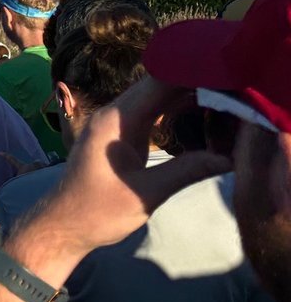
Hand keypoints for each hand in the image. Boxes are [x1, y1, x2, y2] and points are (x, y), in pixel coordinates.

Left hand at [20, 77, 230, 262]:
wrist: (65, 225)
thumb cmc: (97, 210)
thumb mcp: (146, 193)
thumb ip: (186, 171)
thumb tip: (229, 158)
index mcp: (116, 120)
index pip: (158, 83)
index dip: (192, 75)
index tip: (226, 77)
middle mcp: (115, 114)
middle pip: (159, 87)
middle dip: (196, 84)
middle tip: (235, 89)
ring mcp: (118, 125)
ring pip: (157, 99)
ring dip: (188, 97)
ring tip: (227, 99)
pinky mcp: (123, 137)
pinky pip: (153, 114)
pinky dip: (176, 112)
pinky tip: (203, 115)